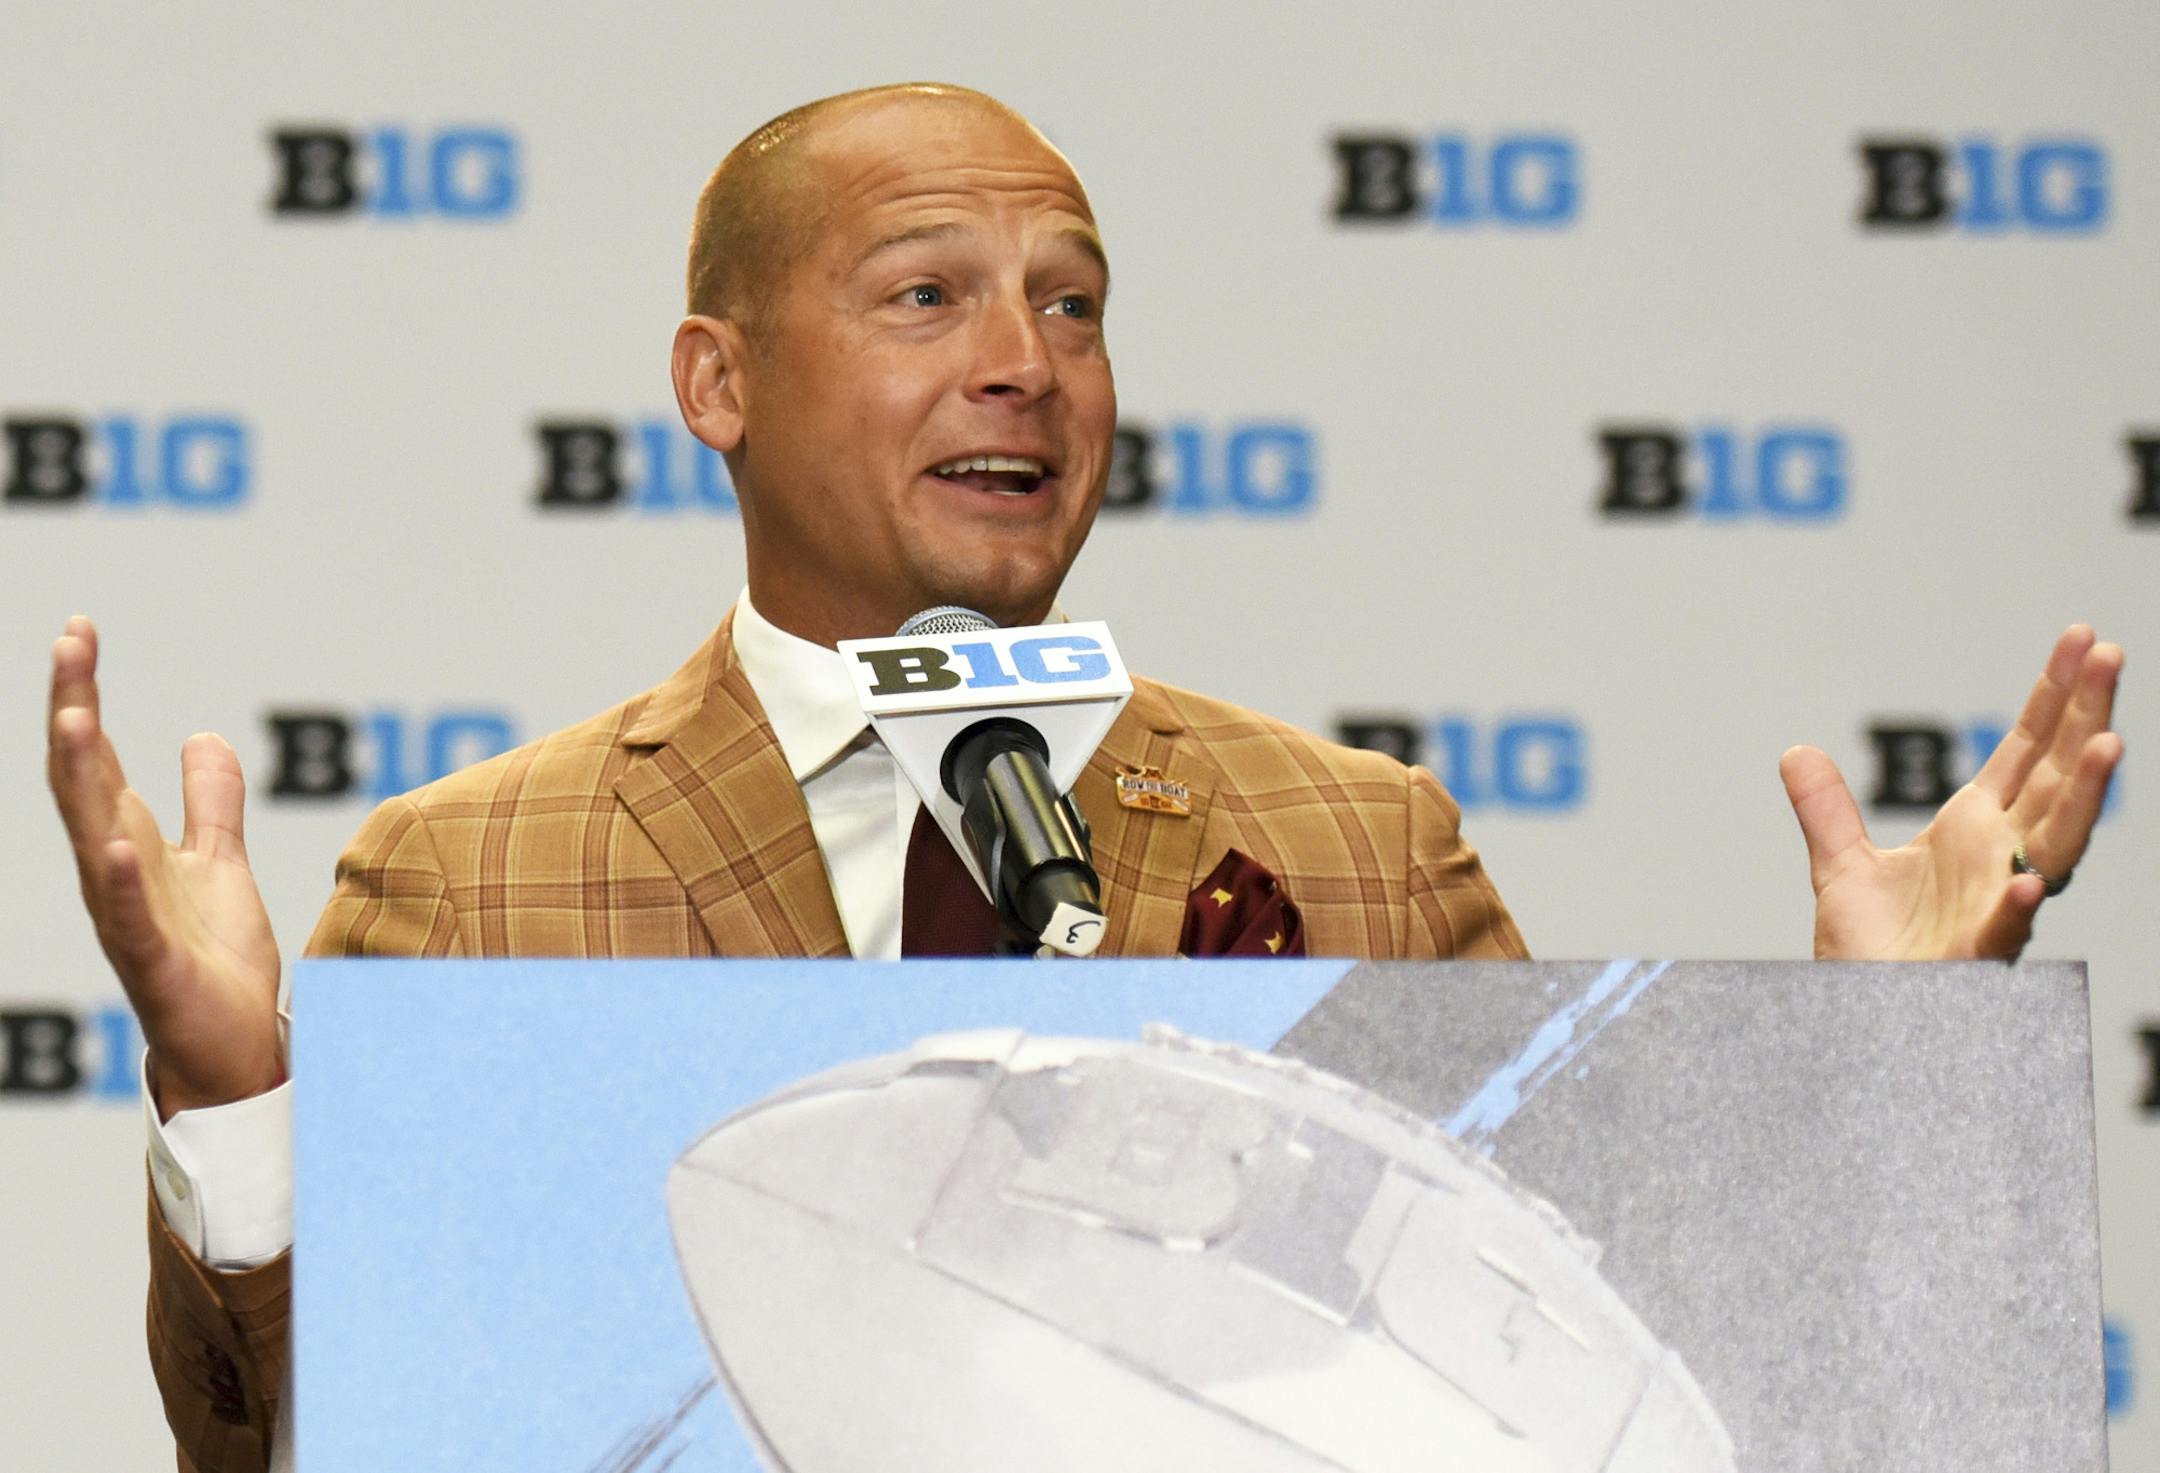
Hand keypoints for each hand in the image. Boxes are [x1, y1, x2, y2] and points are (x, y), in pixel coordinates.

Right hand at [46, 616, 282, 1116]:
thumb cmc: (215, 957)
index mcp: (131, 842)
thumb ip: (210, 802)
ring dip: (83, 779)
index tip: (79, 630)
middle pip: (83, 780)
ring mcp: (127, 915)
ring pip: (91, 837)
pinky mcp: (152, 961)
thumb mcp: (222, 861)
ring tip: (78, 719)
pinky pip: (127, 917)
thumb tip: (201, 736)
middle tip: (67, 646)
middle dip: (73, 711)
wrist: (231, 1043)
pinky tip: (113, 843)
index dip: (84, 692)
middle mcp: (115, 872)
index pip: (98, 756)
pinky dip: (119, 880)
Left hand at [1779, 625, 2123, 959]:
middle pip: (2056, 777)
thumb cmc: (1871, 955)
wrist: (1863, 1017)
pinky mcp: (1976, 955)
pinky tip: (2029, 880)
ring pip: (2056, 846)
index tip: (2081, 639)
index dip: (2054, 696)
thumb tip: (1797, 752)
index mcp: (1976, 832)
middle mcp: (2001, 860)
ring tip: (2109, 743)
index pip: (2027, 751)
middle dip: (2085, 716)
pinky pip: (2005, 928)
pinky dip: (2019, 905)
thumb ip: (1826, 811)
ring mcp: (1998, 905)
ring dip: (2085, 797)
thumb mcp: (1840, 868)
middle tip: (2111, 653)